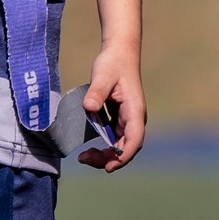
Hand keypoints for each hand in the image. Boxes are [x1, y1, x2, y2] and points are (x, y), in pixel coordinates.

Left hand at [77, 43, 144, 171]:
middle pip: (126, 147)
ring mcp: (127, 119)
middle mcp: (134, 118)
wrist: (120, 52)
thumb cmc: (113, 63)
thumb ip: (97, 92)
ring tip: (84, 156)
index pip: (134, 140)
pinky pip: (113, 138)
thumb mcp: (103, 75)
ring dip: (105, 154)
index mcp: (134, 111)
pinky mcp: (120, 118)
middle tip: (85, 158)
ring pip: (120, 145)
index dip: (123, 156)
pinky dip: (103, 145)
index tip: (108, 166)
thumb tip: (88, 108)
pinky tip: (88, 146)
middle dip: (109, 158)